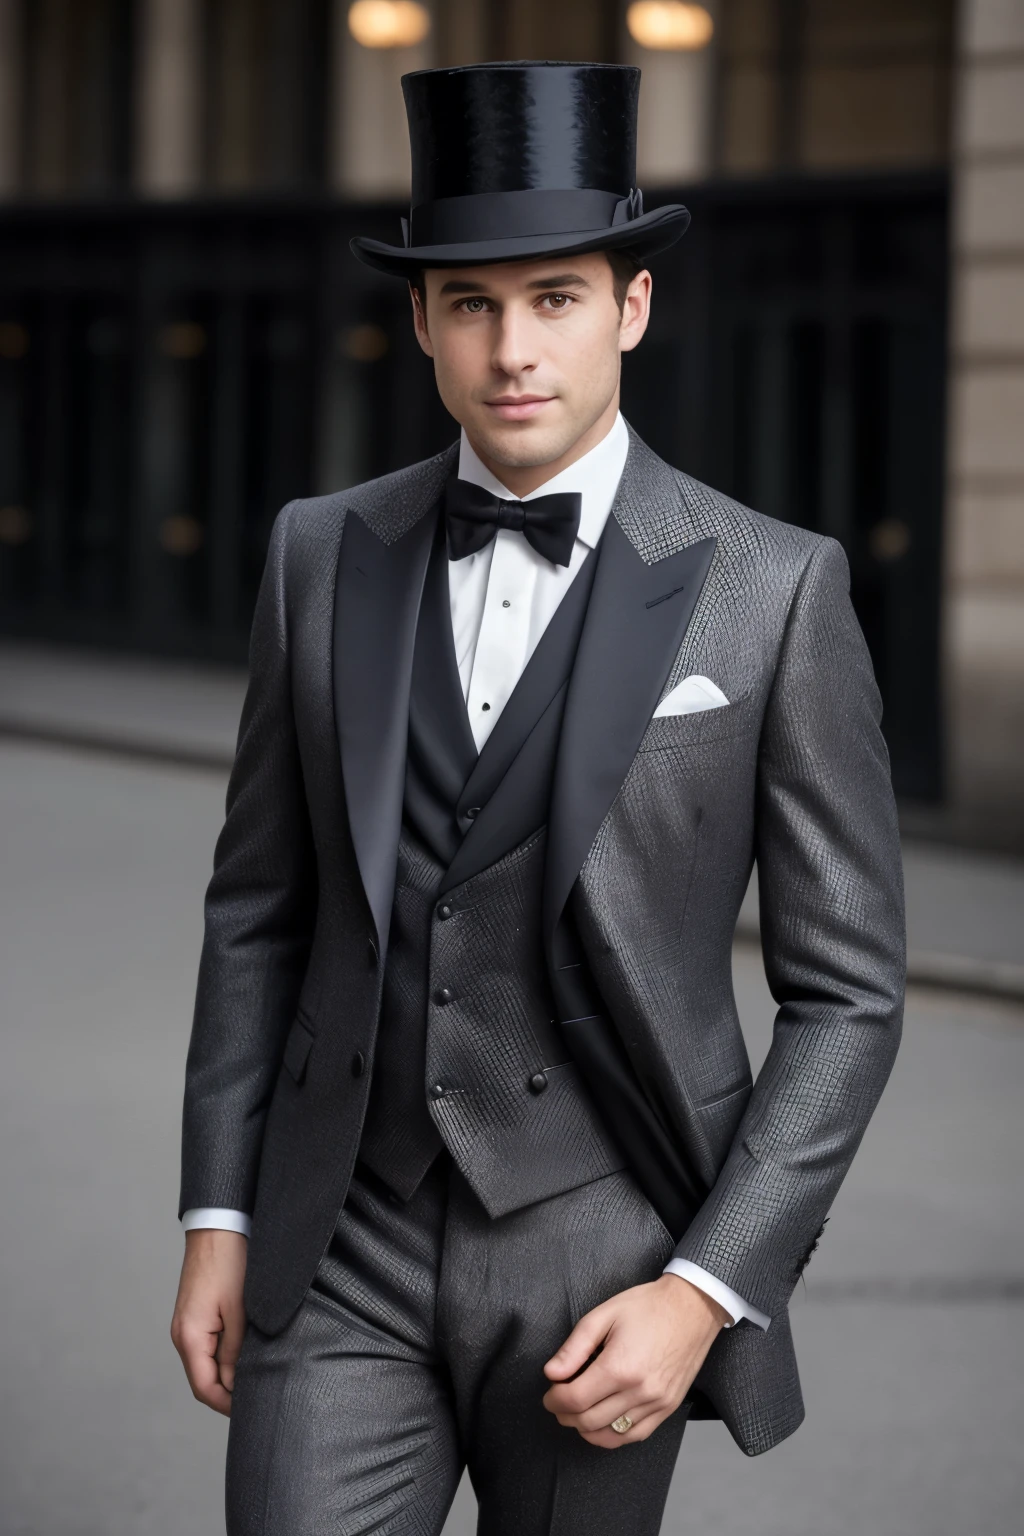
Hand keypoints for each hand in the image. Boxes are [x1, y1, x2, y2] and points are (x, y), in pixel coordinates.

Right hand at [170, 1229, 247, 1415]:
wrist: (218, 1227)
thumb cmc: (230, 1263)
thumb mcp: (240, 1311)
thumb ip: (236, 1351)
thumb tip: (235, 1385)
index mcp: (190, 1337)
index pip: (205, 1388)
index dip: (227, 1404)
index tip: (251, 1411)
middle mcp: (183, 1335)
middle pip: (203, 1380)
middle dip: (228, 1393)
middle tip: (258, 1398)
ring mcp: (187, 1326)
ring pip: (205, 1365)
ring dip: (227, 1375)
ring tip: (256, 1379)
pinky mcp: (195, 1316)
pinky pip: (207, 1348)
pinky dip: (223, 1358)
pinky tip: (244, 1356)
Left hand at [541, 1274, 729, 1447]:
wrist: (692, 1308)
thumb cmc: (648, 1307)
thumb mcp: (604, 1315)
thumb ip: (574, 1348)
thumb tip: (552, 1373)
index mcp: (620, 1366)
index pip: (575, 1399)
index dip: (554, 1400)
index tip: (549, 1393)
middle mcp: (639, 1391)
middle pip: (589, 1420)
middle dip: (566, 1415)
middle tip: (558, 1401)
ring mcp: (656, 1403)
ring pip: (611, 1435)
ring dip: (586, 1428)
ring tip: (576, 1413)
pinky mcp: (667, 1408)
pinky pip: (635, 1436)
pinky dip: (613, 1436)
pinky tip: (602, 1423)